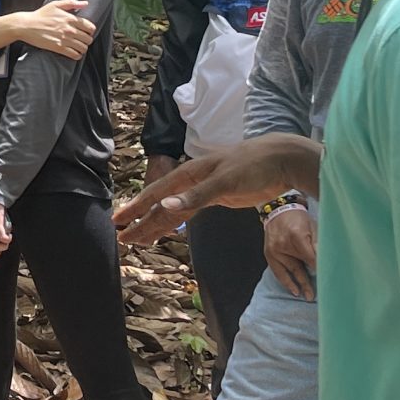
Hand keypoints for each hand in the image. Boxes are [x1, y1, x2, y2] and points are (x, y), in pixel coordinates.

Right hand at [19, 0, 93, 60]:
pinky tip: (75, 53)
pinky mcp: (58, 48)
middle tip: (83, 41)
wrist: (26, 25)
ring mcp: (64, 39)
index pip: (90, 27)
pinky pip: (74, 54)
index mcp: (70, 18)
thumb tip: (85, 3)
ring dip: (83, 48)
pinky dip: (77, 55)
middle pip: (88, 39)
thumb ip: (71, 3)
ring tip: (79, 47)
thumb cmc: (40, 14)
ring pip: (83, 48)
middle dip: (87, 40)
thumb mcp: (55, 4)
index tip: (87, 32)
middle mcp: (69, 29)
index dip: (91, 31)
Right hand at [116, 134, 321, 245]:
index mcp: (189, 173)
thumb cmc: (253, 166)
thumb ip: (196, 195)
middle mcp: (191, 181)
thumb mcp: (225, 181)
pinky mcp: (216, 198)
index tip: (119, 221)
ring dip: (155, 224)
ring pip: (172, 210)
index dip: (137, 208)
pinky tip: (165, 228)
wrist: (281, 161)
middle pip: (160, 205)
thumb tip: (165, 206)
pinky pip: (187, 212)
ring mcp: (203, 190)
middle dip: (141, 221)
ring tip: (137, 239)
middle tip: (122, 238)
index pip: (157, 194)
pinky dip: (174, 222)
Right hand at [264, 207, 317, 300]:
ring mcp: (274, 250)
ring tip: (304, 295)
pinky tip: (292, 289)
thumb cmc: (299, 220)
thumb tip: (326, 263)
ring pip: (287, 272)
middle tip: (313, 297)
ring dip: (296, 285)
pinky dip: (285, 280)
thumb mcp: (314, 228)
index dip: (319, 270)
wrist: (279, 211)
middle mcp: (283, 245)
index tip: (326, 281)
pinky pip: (277, 271)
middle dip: (307, 283)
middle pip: (298, 268)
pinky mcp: (268, 254)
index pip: (310, 259)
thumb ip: (318, 246)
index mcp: (297, 236)